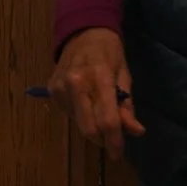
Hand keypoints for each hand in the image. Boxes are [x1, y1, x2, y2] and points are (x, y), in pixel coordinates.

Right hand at [49, 28, 144, 159]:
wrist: (81, 31)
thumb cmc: (109, 52)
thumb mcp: (125, 76)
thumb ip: (127, 105)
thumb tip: (135, 132)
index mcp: (98, 78)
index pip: (107, 120)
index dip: (114, 141)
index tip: (118, 154)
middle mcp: (74, 84)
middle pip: (88, 128)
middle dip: (102, 140)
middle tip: (112, 141)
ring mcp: (60, 88)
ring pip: (78, 123)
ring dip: (92, 127)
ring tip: (100, 112)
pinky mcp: (51, 90)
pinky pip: (69, 114)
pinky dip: (81, 116)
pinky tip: (87, 102)